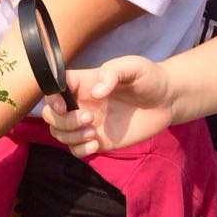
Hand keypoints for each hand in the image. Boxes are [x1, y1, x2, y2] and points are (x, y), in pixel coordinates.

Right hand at [39, 55, 174, 156]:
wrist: (166, 101)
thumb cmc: (148, 77)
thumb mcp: (133, 66)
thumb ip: (112, 73)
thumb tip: (95, 93)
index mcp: (83, 82)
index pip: (54, 87)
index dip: (51, 97)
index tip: (62, 106)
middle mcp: (80, 102)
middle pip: (50, 114)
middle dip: (62, 121)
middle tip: (89, 118)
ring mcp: (88, 123)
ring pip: (59, 133)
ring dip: (71, 136)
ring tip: (94, 133)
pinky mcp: (97, 140)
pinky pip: (75, 149)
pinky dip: (79, 149)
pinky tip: (96, 144)